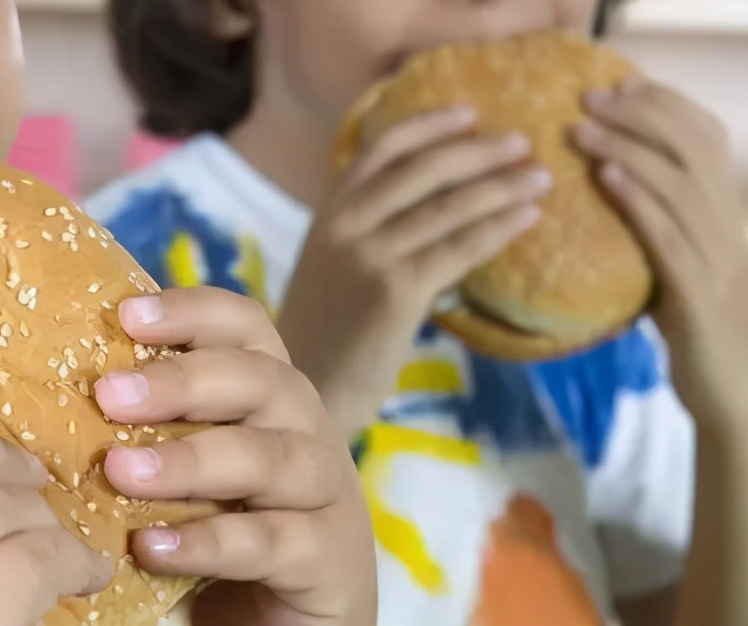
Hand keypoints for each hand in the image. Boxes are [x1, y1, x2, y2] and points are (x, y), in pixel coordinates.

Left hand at [95, 287, 375, 625]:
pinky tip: (153, 547)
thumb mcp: (182, 470)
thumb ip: (143, 432)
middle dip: (183, 382)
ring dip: (191, 460)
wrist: (280, 622)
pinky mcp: (331, 560)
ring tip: (120, 472)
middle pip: (262, 381)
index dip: (193, 312)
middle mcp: (305, 431)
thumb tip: (43, 396)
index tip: (126, 316)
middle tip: (108, 395)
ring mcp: (325, 495)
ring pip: (271, 458)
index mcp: (269, 395)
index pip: (246, 328)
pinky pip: (274, 541)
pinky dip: (212, 540)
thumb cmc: (219, 528)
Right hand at [278, 106, 548, 435]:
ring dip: (501, 186)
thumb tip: (436, 212)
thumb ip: (367, 234)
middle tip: (523, 142)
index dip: (427, 125)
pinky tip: (528, 217)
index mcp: (327, 215)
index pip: (379, 149)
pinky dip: (499, 227)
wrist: (306, 391)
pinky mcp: (396, 291)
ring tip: (540, 177)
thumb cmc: (326, 336)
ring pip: (447, 206)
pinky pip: (459, 248)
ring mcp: (369, 256)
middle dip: (477, 150)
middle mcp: (344, 226)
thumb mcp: (333, 270)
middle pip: (421, 169)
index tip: (469, 112)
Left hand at [574, 77, 747, 416]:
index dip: (664, 106)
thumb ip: (661, 226)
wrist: (734, 391)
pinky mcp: (698, 291)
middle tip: (588, 99)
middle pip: (692, 149)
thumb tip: (613, 186)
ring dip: (628, 149)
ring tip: (582, 130)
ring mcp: (719, 256)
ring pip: (678, 185)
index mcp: (730, 212)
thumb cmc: (699, 328)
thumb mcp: (682, 265)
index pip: (707, 139)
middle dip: (639, 115)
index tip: (618, 86)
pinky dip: (638, 200)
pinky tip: (607, 177)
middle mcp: (732, 223)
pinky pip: (668, 235)